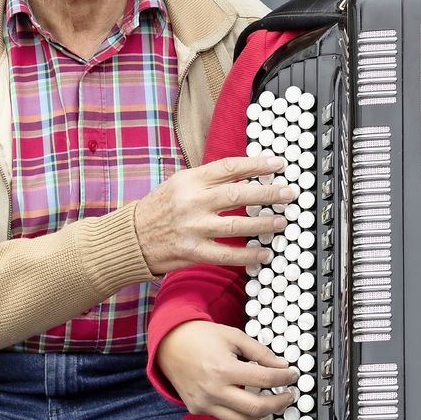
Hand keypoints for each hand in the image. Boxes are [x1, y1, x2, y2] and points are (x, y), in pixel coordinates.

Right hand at [135, 155, 295, 273]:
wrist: (131, 237)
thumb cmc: (162, 207)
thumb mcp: (181, 183)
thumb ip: (210, 180)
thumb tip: (248, 175)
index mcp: (190, 180)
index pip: (230, 167)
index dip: (257, 164)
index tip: (279, 164)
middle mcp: (193, 202)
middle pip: (238, 194)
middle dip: (269, 193)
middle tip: (290, 194)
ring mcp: (193, 228)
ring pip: (237, 226)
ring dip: (264, 225)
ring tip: (282, 222)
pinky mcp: (193, 251)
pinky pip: (227, 255)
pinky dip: (248, 255)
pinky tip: (264, 252)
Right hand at [157, 320, 298, 419]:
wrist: (169, 344)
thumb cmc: (201, 337)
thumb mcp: (235, 336)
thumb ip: (260, 352)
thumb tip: (281, 366)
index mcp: (224, 369)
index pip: (265, 380)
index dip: (284, 378)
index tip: (293, 375)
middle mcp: (213, 391)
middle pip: (256, 407)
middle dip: (279, 403)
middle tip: (289, 396)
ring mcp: (204, 403)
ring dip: (261, 414)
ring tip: (273, 402)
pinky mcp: (197, 409)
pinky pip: (224, 417)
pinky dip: (240, 412)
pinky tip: (248, 401)